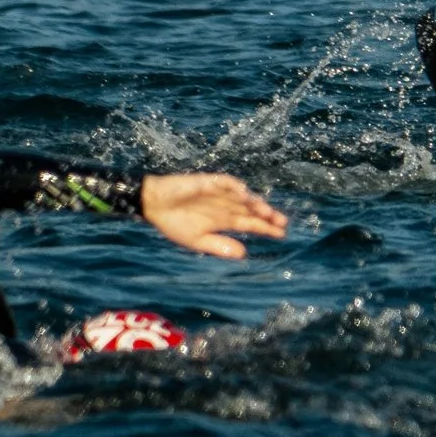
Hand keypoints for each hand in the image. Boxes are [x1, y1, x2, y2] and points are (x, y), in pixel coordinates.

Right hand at [141, 172, 287, 259]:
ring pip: (243, 197)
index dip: (265, 228)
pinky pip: (226, 182)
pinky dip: (235, 187)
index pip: (250, 223)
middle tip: (282, 222)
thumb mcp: (197, 240)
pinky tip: (244, 194)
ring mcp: (219, 193)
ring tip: (266, 212)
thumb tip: (244, 254)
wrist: (153, 205)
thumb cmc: (174, 223)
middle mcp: (226, 205)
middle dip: (267, 215)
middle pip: (251, 210)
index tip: (281, 234)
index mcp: (224, 220)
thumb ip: (219, 246)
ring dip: (254, 203)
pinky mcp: (209, 182)